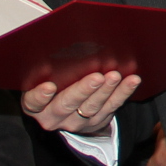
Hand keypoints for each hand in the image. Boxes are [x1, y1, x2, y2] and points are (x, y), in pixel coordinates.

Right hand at [22, 70, 139, 137]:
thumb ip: (48, 69)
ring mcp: (75, 122)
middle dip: (82, 90)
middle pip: (66, 104)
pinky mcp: (95, 122)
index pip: (33, 102)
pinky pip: (111, 107)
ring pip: (91, 107)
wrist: (66, 109)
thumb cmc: (53, 82)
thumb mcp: (43, 78)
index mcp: (35, 105)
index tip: (49, 86)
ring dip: (105, 91)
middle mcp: (53, 117)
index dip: (40, 96)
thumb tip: (65, 43)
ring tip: (114, 76)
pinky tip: (132, 81)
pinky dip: (122, 93)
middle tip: (96, 77)